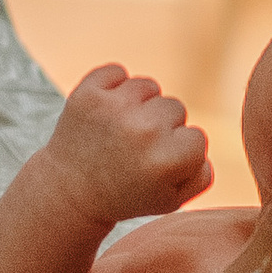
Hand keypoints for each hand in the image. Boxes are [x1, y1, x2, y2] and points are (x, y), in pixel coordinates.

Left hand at [53, 65, 212, 218]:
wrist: (69, 191)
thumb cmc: (126, 194)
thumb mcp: (171, 200)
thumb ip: (202, 175)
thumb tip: (199, 143)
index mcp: (166, 160)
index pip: (196, 137)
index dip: (179, 152)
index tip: (156, 165)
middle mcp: (143, 130)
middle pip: (175, 108)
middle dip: (160, 128)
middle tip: (135, 150)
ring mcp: (114, 108)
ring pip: (149, 87)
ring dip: (139, 106)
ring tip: (120, 132)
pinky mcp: (88, 93)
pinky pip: (117, 72)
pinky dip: (113, 87)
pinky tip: (105, 114)